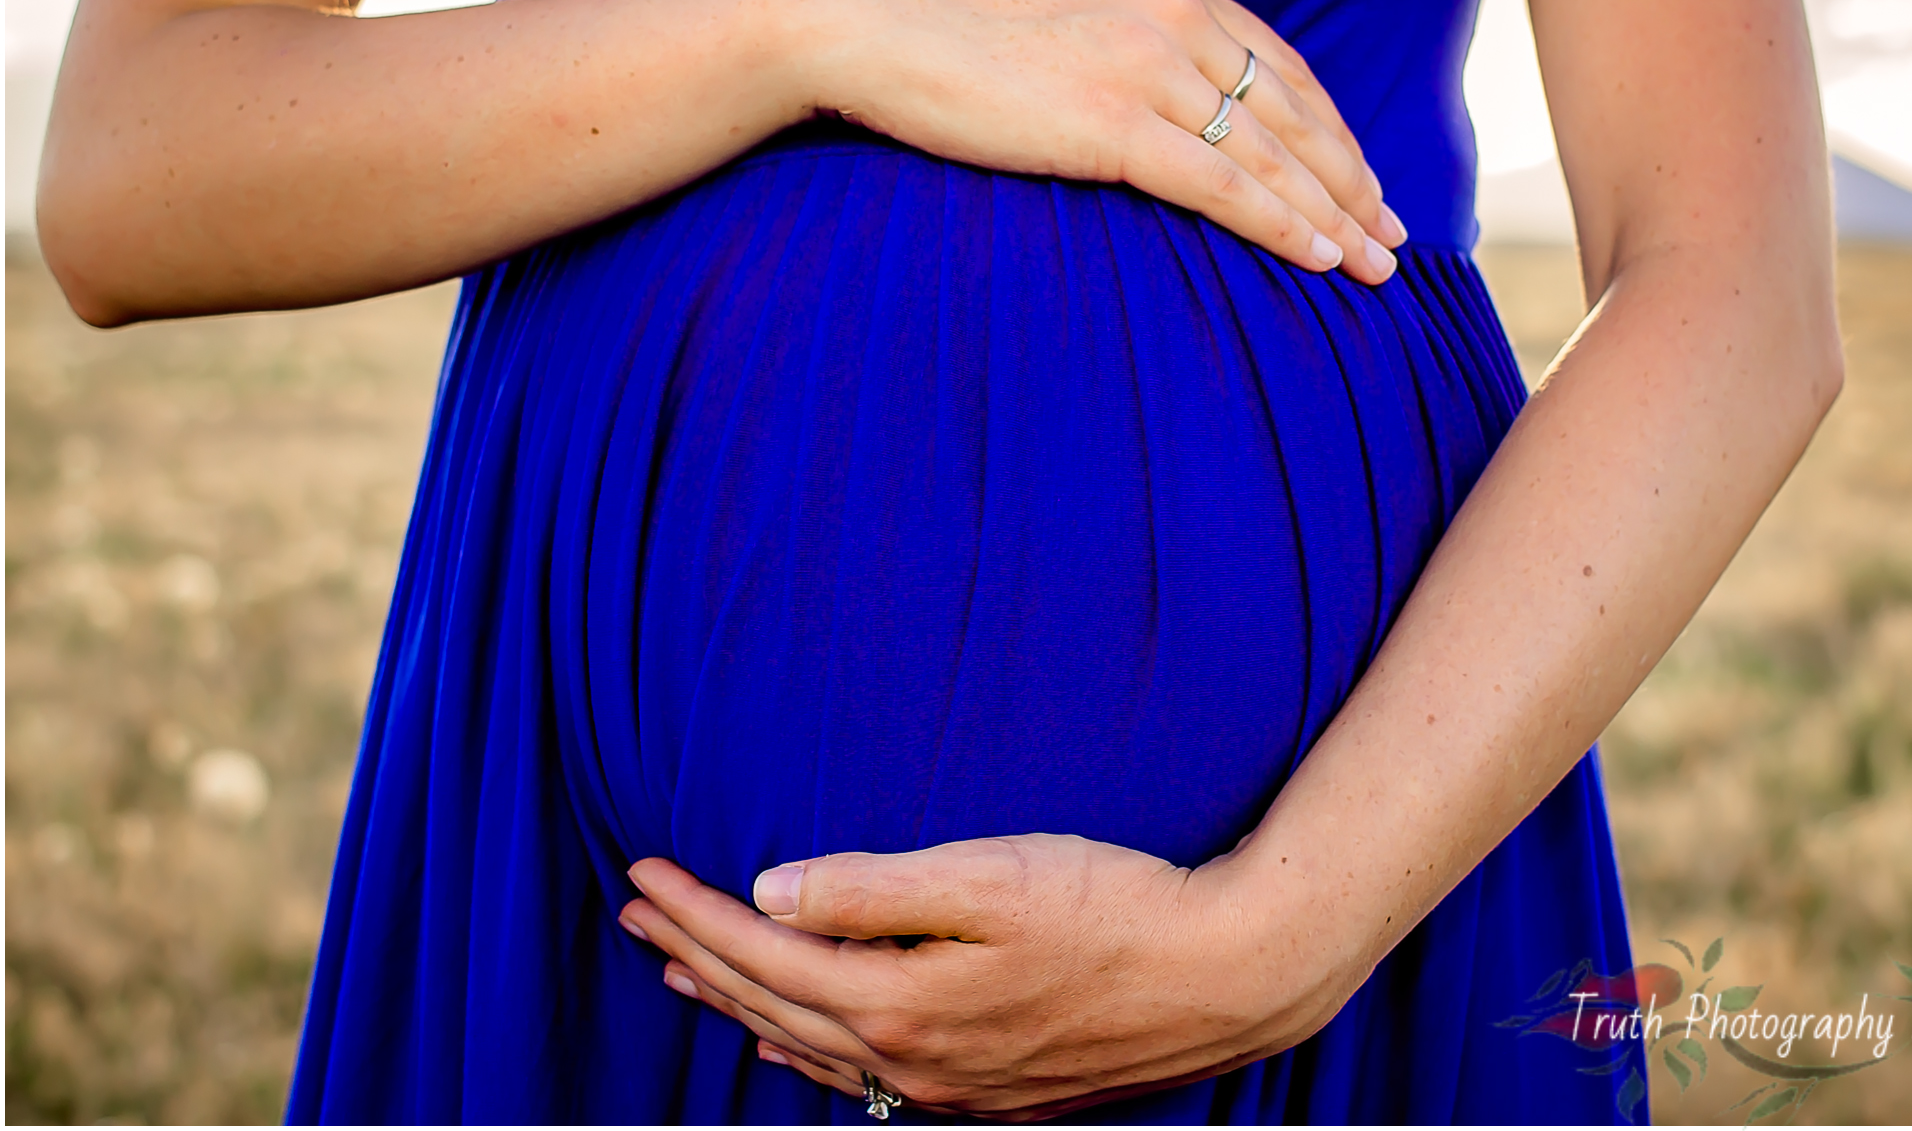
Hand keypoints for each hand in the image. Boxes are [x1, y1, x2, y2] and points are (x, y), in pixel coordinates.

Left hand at [617, 835, 1371, 1118]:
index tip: (641, 874)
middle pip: (768, 1005)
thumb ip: (872, 888)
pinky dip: (804, 1052)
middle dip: (694, 957)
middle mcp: (909, 1058)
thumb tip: (770, 889)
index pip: (762, 954)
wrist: (1222, 978)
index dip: (694, 913)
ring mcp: (946, 1084)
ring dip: (737, 1006)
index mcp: (899, 1000)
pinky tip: (791, 1043)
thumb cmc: (1115, 908)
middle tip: (635, 914)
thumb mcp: (991, 876)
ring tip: (682, 974)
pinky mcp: (984, 1090)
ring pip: (807, 1048)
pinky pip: (859, 1079)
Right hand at [792, 0, 1405, 284]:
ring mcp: (1147, 67)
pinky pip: (1223, 186)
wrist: (863, 15)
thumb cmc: (938, 15)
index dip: (1328, 125)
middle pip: (1293, 110)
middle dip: (1351, 178)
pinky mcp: (1112, 124)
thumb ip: (1112, 25)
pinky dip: (1282, 225)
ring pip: (1271, 153)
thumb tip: (1131, 67)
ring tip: (1374, 265)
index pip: (1277, 62)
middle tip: (1393, 230)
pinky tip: (1320, 257)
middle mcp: (1173, 15)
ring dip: (1333, 214)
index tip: (1358, 172)